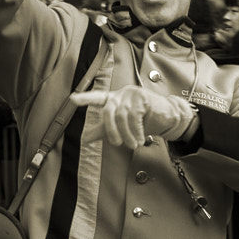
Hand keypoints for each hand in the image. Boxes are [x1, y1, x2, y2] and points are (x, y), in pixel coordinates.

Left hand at [70, 86, 196, 148]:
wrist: (167, 119)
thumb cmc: (144, 121)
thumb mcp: (120, 127)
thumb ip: (102, 131)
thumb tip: (84, 139)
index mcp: (113, 100)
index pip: (97, 98)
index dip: (85, 98)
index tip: (72, 99)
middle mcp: (120, 95)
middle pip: (107, 111)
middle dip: (111, 130)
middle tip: (117, 144)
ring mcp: (131, 95)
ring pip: (121, 116)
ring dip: (127, 134)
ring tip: (134, 144)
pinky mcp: (142, 97)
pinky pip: (134, 117)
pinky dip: (137, 131)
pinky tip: (141, 138)